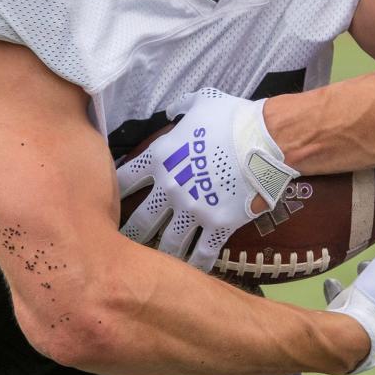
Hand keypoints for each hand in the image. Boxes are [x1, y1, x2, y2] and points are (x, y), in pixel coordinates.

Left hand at [117, 88, 297, 272]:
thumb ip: (181, 108)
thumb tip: (173, 112)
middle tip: (122, 247)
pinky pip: (203, 253)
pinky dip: (196, 265)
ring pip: (168, 242)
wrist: (266, 139)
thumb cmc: (233, 117)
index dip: (114, 191)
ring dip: (161, 254)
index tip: (108, 202)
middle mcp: (171, 187)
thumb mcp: (202, 101)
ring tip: (154, 267)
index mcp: (161, 157)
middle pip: (141, 220)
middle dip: (130, 234)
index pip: (124, 179)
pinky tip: (191, 273)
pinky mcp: (218, 224)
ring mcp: (194, 209)